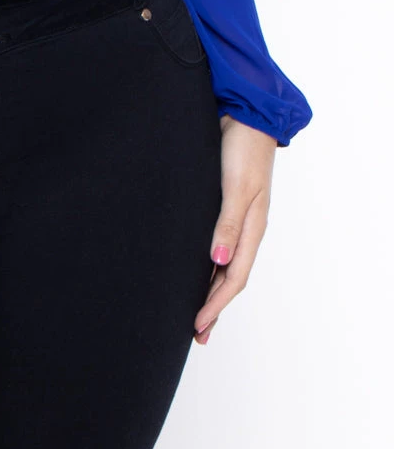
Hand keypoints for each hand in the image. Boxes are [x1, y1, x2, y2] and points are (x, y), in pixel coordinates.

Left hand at [194, 113, 275, 344]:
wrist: (244, 114)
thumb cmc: (243, 148)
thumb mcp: (237, 187)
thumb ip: (228, 223)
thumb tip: (217, 261)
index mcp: (252, 227)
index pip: (234, 277)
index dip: (216, 303)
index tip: (197, 325)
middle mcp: (245, 227)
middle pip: (229, 277)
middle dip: (214, 306)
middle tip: (197, 334)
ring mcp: (235, 217)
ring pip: (223, 263)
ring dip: (210, 289)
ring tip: (196, 312)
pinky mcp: (223, 204)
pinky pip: (217, 244)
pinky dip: (207, 263)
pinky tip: (197, 269)